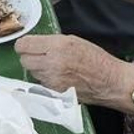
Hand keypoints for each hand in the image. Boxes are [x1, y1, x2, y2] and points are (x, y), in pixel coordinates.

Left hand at [14, 33, 133, 106]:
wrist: (110, 82)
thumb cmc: (95, 59)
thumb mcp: (73, 40)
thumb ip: (51, 42)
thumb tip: (33, 44)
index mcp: (57, 46)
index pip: (23, 45)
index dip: (24, 44)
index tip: (28, 44)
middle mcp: (52, 64)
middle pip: (24, 60)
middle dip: (30, 56)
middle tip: (41, 54)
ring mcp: (52, 80)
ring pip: (31, 72)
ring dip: (37, 68)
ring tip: (53, 65)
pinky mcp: (54, 92)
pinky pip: (40, 83)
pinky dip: (45, 79)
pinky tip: (57, 76)